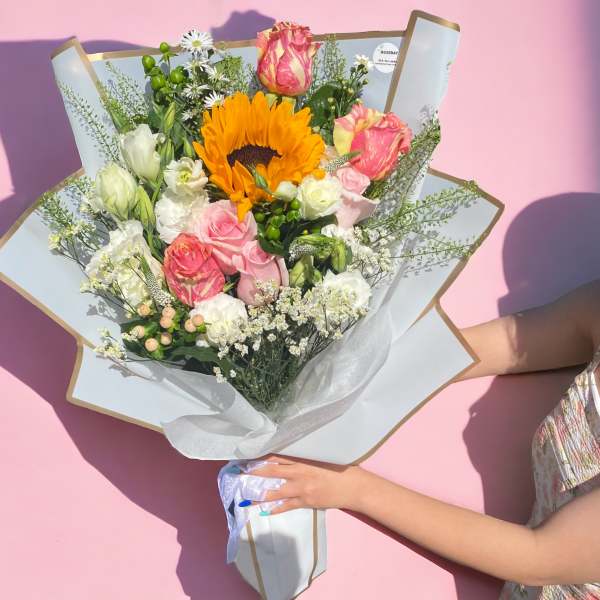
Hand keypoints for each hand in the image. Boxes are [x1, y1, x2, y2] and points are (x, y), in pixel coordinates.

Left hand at [250, 455, 368, 514]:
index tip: (250, 455)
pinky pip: (288, 506)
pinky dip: (276, 508)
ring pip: (277, 491)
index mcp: (304, 458)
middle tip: (240, 472)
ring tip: (247, 495)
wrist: (354, 487)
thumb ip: (307, 455)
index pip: (279, 456)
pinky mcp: (307, 501)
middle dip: (256, 472)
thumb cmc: (341, 467)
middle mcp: (300, 472)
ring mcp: (303, 488)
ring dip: (261, 494)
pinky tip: (266, 511)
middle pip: (273, 471)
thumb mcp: (323, 455)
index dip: (263, 456)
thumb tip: (290, 452)